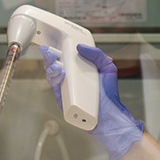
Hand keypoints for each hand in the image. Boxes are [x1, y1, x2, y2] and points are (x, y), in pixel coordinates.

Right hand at [40, 44, 143, 159]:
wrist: (110, 114)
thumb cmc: (109, 95)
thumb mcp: (107, 68)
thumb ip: (97, 54)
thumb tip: (81, 47)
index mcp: (78, 73)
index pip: (63, 60)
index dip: (56, 52)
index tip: (54, 45)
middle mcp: (70, 82)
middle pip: (53, 68)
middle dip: (50, 58)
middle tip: (50, 52)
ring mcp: (66, 92)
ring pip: (52, 78)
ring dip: (51, 68)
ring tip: (57, 63)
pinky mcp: (63, 103)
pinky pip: (56, 91)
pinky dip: (56, 81)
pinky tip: (60, 73)